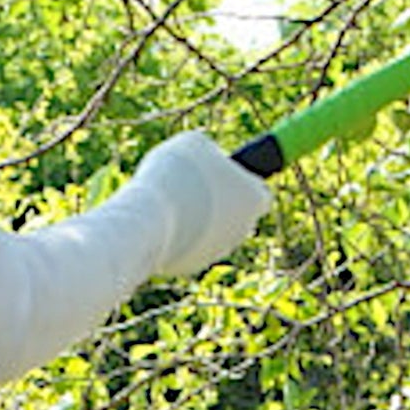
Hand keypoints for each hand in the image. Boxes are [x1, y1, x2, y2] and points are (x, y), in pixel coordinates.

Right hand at [125, 130, 272, 276]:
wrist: (148, 219)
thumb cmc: (178, 174)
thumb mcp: (194, 144)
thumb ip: (209, 150)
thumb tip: (206, 156)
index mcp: (255, 198)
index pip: (261, 192)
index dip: (243, 179)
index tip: (224, 171)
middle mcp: (244, 229)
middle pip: (238, 213)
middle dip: (219, 200)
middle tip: (193, 182)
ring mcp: (218, 251)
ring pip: (211, 230)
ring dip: (196, 216)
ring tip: (171, 198)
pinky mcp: (191, 266)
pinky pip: (187, 244)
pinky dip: (177, 233)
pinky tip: (160, 219)